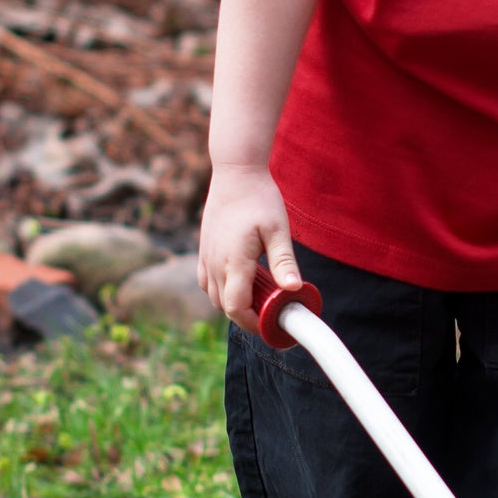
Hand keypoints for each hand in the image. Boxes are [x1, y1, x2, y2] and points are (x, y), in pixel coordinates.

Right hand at [198, 164, 301, 332]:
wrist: (235, 173)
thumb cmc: (259, 199)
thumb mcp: (278, 230)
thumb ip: (284, 261)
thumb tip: (294, 289)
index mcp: (234, 262)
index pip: (236, 307)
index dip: (252, 323)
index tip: (271, 323)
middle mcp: (215, 263)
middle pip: (224, 306)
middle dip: (245, 316)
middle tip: (270, 312)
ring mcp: (205, 257)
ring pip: (213, 296)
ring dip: (232, 304)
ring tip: (258, 297)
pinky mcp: (203, 250)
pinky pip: (206, 282)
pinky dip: (220, 290)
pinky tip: (239, 282)